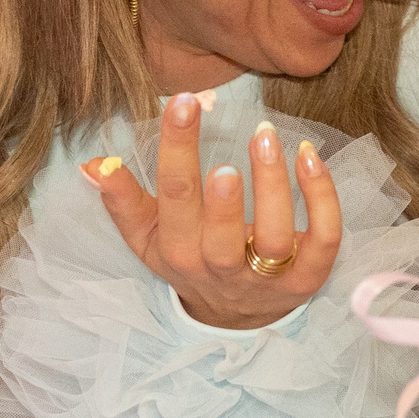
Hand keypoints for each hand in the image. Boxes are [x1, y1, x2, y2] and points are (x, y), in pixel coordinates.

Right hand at [81, 94, 343, 328]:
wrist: (235, 315)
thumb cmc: (189, 260)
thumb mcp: (149, 236)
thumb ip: (123, 200)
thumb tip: (94, 164)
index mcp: (178, 252)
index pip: (174, 200)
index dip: (177, 151)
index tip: (185, 101)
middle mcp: (221, 270)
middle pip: (222, 237)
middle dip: (223, 199)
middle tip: (227, 156)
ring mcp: (268, 277)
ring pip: (275, 238)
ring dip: (273, 187)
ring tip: (266, 136)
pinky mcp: (309, 277)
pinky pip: (323, 240)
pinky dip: (323, 199)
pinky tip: (309, 156)